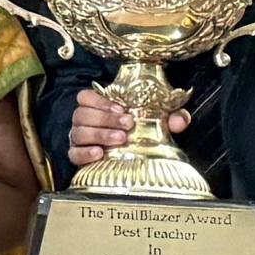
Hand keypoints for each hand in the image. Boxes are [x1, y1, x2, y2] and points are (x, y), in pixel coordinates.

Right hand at [66, 89, 182, 168]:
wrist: (132, 158)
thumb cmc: (139, 133)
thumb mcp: (157, 122)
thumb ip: (171, 117)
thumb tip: (180, 120)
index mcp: (99, 107)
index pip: (85, 97)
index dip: (99, 101)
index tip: (120, 109)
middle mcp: (85, 121)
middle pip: (82, 114)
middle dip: (105, 119)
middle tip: (126, 125)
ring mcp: (79, 139)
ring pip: (78, 132)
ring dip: (99, 134)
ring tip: (120, 139)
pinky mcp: (78, 157)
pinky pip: (74, 153)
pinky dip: (85, 153)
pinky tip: (100, 153)